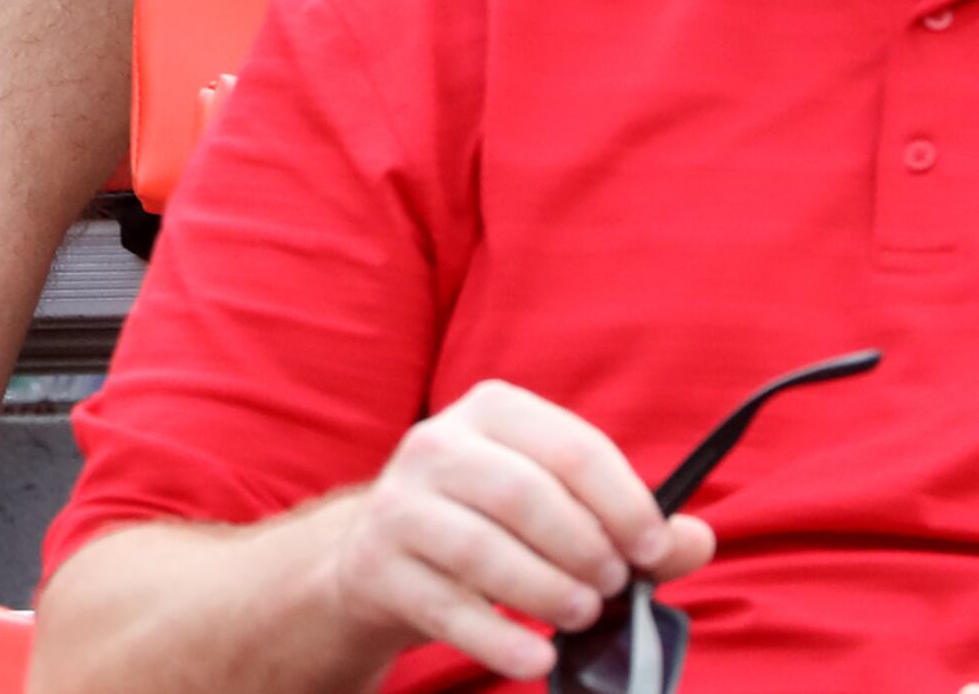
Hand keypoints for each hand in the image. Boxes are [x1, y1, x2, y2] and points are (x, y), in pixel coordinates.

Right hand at [321, 382, 710, 681]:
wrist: (382, 553)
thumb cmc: (492, 523)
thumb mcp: (556, 504)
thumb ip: (628, 522)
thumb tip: (695, 539)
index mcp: (492, 413)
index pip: (571, 447)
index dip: (623, 503)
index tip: (651, 549)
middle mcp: (437, 445)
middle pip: (523, 495)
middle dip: (584, 550)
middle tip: (610, 587)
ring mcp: (399, 505)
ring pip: (481, 550)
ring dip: (547, 593)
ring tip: (579, 614)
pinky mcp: (378, 566)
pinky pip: (448, 609)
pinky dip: (502, 643)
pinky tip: (538, 660)